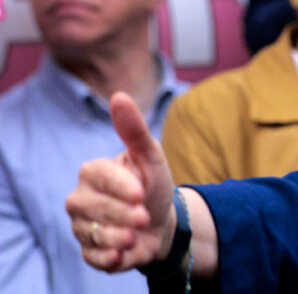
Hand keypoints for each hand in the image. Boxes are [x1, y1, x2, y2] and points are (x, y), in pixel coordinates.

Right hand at [65, 92, 176, 271]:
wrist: (161, 221)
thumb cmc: (153, 184)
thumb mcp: (151, 157)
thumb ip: (134, 130)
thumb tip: (119, 95)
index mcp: (93, 171)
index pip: (98, 177)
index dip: (121, 187)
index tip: (142, 194)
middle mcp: (80, 198)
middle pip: (93, 208)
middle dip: (124, 214)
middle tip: (145, 216)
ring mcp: (81, 225)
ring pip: (92, 234)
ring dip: (120, 237)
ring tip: (136, 234)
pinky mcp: (88, 250)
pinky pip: (93, 257)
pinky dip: (112, 258)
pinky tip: (125, 251)